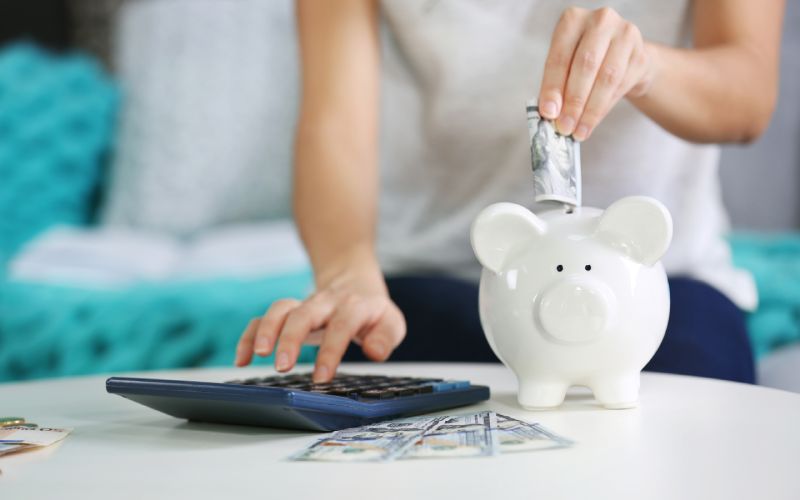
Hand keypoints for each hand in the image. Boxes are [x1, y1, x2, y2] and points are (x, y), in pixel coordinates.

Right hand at [234, 258, 405, 382]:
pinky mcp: (288, 312)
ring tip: (258, 356)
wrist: (353, 281)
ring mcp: (304, 305)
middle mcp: (325, 303)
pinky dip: (249, 336)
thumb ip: (385, 338)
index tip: (321, 378)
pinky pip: (263, 319)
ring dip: (266, 331)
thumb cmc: (372, 310)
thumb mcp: (390, 322)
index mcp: (354, 307)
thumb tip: (374, 352)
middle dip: (291, 339)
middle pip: (304, 314)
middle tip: (282, 366)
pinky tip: (241, 358)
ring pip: (280, 310)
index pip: (341, 326)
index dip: (330, 351)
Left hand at [538, 7, 655, 140]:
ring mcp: (625, 34)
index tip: (548, 113)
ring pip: (607, 78)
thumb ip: (556, 86)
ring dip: (591, 110)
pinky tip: (593, 122)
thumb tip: (550, 113)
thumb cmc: (585, 61)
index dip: (553, 88)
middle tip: (565, 127)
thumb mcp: (565, 67)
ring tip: (579, 131)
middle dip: (573, 102)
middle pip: (586, 65)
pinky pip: (621, 86)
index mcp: (573, 20)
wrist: (622, 57)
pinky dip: (604, 108)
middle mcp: (601, 21)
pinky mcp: (641, 54)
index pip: (560, 57)